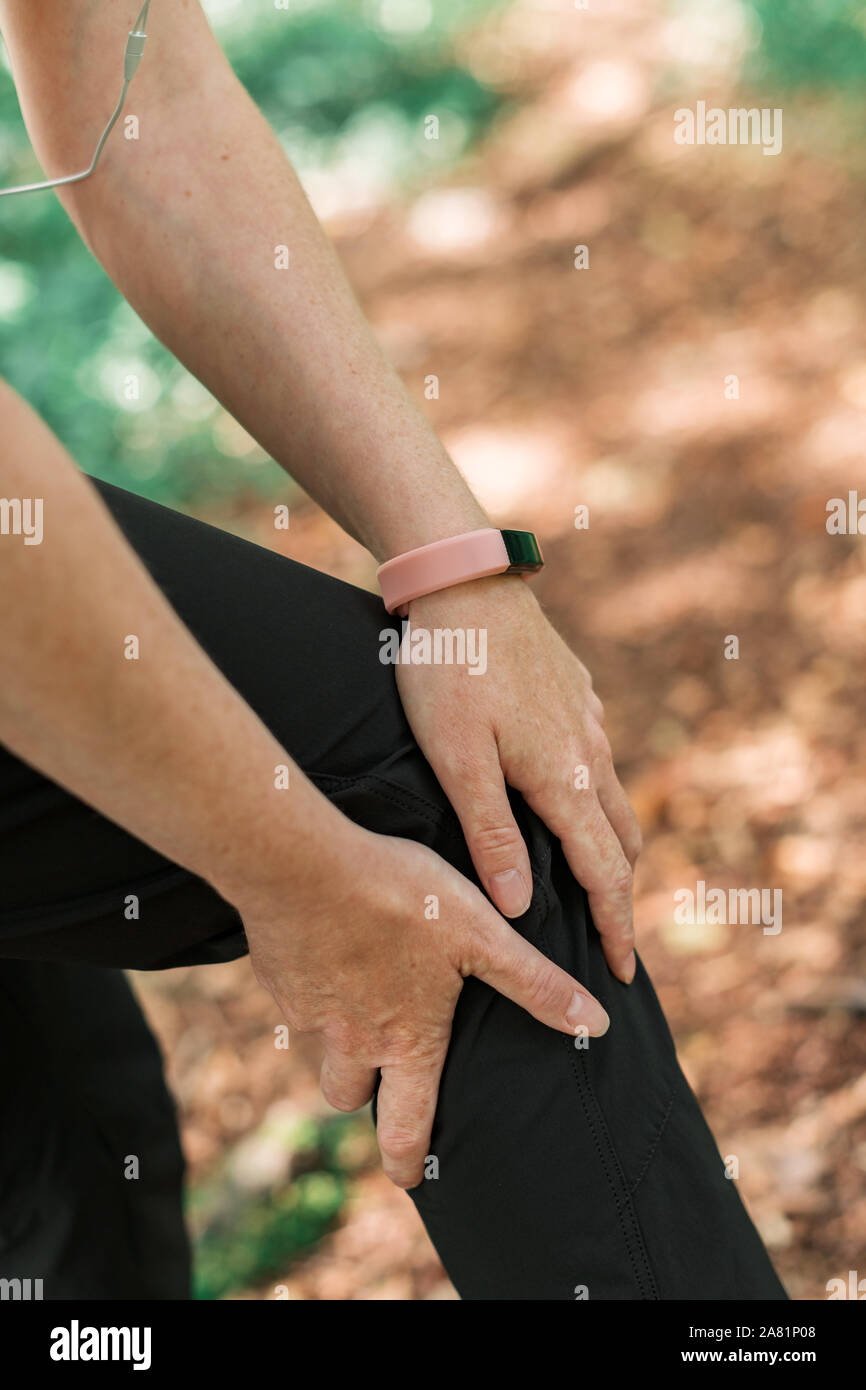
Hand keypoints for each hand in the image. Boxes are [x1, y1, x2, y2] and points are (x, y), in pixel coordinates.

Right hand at [236, 820, 609, 1187]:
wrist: (302, 865)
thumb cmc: (400, 897)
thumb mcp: (481, 935)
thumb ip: (535, 984)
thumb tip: (595, 1025)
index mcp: (406, 1038)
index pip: (404, 1127)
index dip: (408, 1160)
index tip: (412, 1179)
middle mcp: (352, 1039)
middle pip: (350, 1097)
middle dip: (369, 1105)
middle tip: (384, 1099)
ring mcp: (308, 1012)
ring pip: (324, 1049)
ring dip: (342, 1044)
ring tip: (362, 1011)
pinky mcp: (280, 979)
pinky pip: (298, 1002)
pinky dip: (317, 991)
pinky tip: (332, 952)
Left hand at [396, 574, 640, 983]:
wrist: (465, 581)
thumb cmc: (451, 671)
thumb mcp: (457, 760)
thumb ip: (491, 834)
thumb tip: (522, 907)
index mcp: (564, 778)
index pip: (605, 872)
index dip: (616, 927)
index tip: (623, 974)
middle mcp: (589, 750)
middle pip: (622, 839)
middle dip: (621, 893)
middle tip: (609, 936)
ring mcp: (586, 716)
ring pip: (613, 796)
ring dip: (610, 844)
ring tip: (591, 878)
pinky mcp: (574, 690)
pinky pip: (597, 757)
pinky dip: (594, 796)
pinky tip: (566, 798)